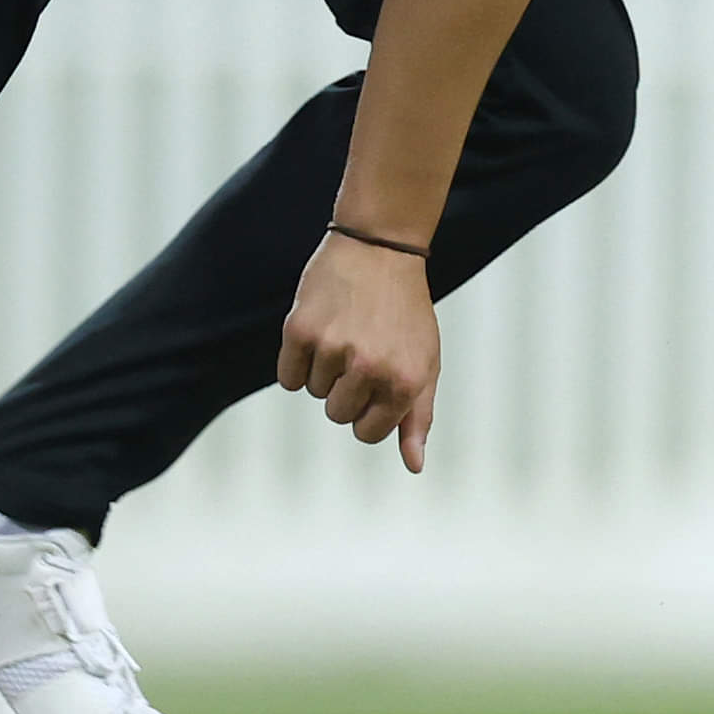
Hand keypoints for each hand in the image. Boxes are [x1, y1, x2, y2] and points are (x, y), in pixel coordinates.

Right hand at [277, 231, 441, 471]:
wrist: (380, 248)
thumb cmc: (405, 312)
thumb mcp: (425, 363)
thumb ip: (418, 417)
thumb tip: (414, 466)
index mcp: (404, 381)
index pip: (367, 433)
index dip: (367, 412)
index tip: (374, 383)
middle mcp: (369, 367)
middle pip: (337, 414)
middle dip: (346, 390)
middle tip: (361, 349)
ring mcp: (333, 348)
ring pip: (313, 392)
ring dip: (325, 369)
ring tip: (346, 330)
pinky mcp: (300, 330)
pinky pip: (288, 375)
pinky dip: (298, 361)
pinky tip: (319, 330)